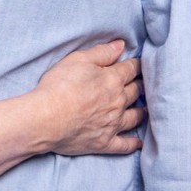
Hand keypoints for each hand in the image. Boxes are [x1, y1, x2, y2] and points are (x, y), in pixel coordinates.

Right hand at [36, 40, 143, 155]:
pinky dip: (133, 144)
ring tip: (144, 109)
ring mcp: (113, 124)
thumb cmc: (59, 86)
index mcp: (112, 80)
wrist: (46, 119)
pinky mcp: (105, 142)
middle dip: (140, 86)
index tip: (139, 64)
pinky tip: (139, 143)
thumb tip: (121, 45)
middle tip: (143, 84)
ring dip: (141, 112)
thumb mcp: (78, 60)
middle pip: (135, 92)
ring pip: (134, 117)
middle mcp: (118, 102)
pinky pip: (125, 145)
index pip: (130, 69)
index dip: (135, 65)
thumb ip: (101, 52)